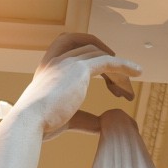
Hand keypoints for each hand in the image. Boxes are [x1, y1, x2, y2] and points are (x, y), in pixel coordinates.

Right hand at [14, 33, 139, 138]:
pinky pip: (108, 61)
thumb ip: (84, 119)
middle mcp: (56, 59)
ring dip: (118, 67)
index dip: (87, 46)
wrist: (30, 121)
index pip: (67, 42)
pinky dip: (124, 64)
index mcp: (47, 67)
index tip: (103, 61)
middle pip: (88, 48)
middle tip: (119, 76)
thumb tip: (101, 125)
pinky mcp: (80, 69)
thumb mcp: (66, 119)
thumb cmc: (41, 124)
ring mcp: (67, 62)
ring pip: (100, 54)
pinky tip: (138, 72)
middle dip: (106, 58)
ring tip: (131, 80)